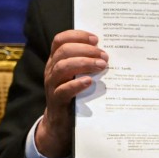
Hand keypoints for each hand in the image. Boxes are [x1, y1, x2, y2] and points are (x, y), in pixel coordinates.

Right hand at [34, 29, 106, 157]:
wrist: (60, 122)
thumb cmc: (73, 93)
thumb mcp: (75, 75)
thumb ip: (85, 62)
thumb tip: (107, 52)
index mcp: (55, 60)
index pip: (60, 40)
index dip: (77, 36)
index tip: (96, 39)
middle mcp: (51, 69)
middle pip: (63, 51)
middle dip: (85, 50)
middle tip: (103, 55)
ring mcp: (52, 85)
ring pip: (62, 67)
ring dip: (83, 63)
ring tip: (100, 66)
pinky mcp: (56, 100)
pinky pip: (63, 90)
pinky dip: (76, 84)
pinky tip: (89, 81)